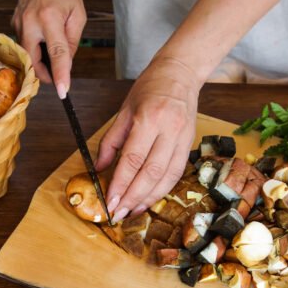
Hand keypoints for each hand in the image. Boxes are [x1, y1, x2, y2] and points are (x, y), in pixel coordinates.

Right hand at [14, 0, 85, 97]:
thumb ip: (72, 43)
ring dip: (41, 59)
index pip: (57, 54)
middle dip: (45, 73)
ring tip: (52, 47)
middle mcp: (30, 21)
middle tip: (57, 76)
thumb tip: (66, 65)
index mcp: (49, 18)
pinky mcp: (14, 24)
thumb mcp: (78, 16)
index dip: (60, 75)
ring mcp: (19, 23)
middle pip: (35, 60)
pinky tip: (43, 37)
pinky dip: (35, 47)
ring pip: (28, 54)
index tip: (63, 92)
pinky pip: (25, 44)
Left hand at [95, 57, 200, 222]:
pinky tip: (149, 199)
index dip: (121, 184)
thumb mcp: (123, 110)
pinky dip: (162, 189)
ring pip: (166, 177)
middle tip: (118, 213)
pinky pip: (176, 173)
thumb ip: (111, 141)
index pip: (133, 159)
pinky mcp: (190, 144)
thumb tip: (98, 169)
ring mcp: (183, 138)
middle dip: (133, 197)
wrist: (181, 73)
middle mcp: (169, 130)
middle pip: (150, 173)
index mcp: (149, 118)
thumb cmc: (149, 88)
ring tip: (132, 211)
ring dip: (148, 199)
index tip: (110, 201)